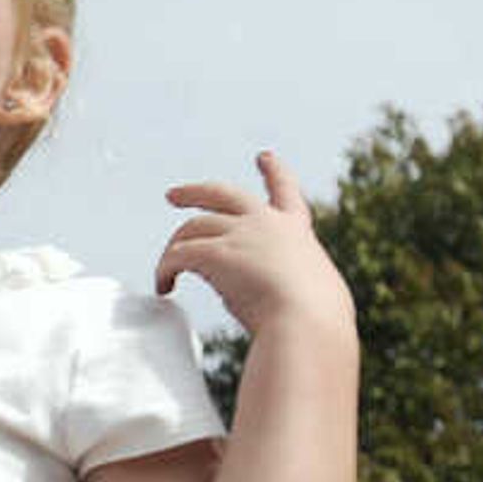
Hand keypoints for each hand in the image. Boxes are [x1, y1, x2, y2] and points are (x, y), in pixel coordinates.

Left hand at [158, 152, 352, 340]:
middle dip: (194, 191)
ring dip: (173, 249)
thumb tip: (286, 299)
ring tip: (165, 273)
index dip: (274, 172)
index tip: (264, 157)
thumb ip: (297, 285)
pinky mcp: (215, 252)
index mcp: (295, 232)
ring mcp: (240, 234)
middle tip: (173, 194)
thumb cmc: (318, 321)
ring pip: (191, 228)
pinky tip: (164, 287)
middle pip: (221, 193)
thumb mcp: (317, 292)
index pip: (285, 192)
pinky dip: (164, 270)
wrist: (308, 324)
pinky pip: (177, 255)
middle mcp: (266, 223)